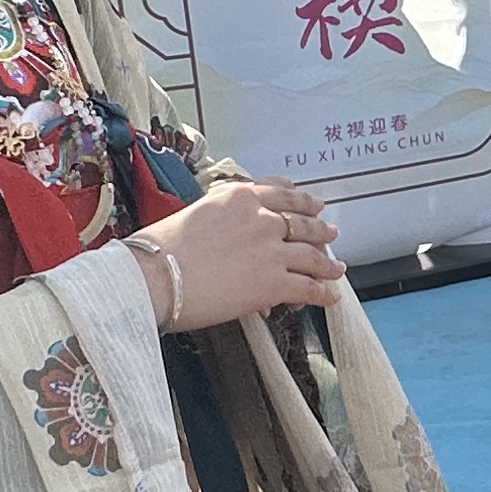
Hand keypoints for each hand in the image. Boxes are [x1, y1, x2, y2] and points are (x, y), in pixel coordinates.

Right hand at [136, 177, 342, 328]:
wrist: (152, 276)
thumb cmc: (159, 249)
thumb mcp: (195, 216)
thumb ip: (223, 221)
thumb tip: (234, 242)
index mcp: (240, 197)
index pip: (282, 193)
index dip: (302, 201)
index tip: (314, 204)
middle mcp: (262, 218)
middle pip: (302, 222)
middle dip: (320, 229)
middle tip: (331, 232)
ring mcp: (270, 250)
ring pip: (311, 255)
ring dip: (328, 263)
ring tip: (338, 268)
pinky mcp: (273, 283)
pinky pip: (308, 288)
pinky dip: (324, 293)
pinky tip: (331, 297)